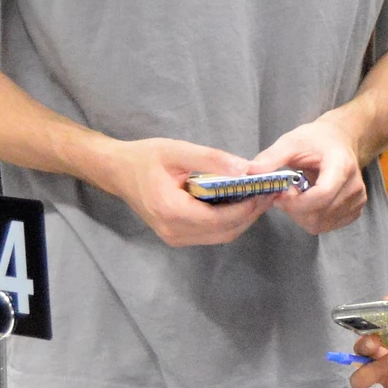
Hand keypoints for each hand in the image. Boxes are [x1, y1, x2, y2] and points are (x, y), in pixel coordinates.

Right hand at [107, 137, 274, 246]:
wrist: (117, 171)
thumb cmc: (145, 158)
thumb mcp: (178, 150)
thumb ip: (212, 160)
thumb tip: (245, 169)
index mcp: (172, 211)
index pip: (221, 218)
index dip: (248, 207)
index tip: (267, 190)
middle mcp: (174, 231)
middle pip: (225, 231)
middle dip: (251, 213)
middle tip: (269, 192)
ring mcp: (174, 237)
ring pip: (221, 236)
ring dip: (243, 219)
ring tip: (259, 196)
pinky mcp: (177, 236)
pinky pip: (211, 234)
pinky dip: (229, 221)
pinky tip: (239, 202)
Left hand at [247, 114, 366, 233]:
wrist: (341, 141)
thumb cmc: (317, 140)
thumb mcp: (292, 141)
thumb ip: (272, 157)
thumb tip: (250, 172)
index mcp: (342, 166)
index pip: (322, 195)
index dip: (296, 202)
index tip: (280, 195)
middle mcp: (354, 186)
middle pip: (318, 214)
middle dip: (294, 209)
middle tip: (285, 193)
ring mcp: (357, 200)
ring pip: (320, 224)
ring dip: (300, 215)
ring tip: (296, 195)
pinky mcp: (355, 210)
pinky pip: (326, 226)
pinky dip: (311, 218)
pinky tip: (308, 202)